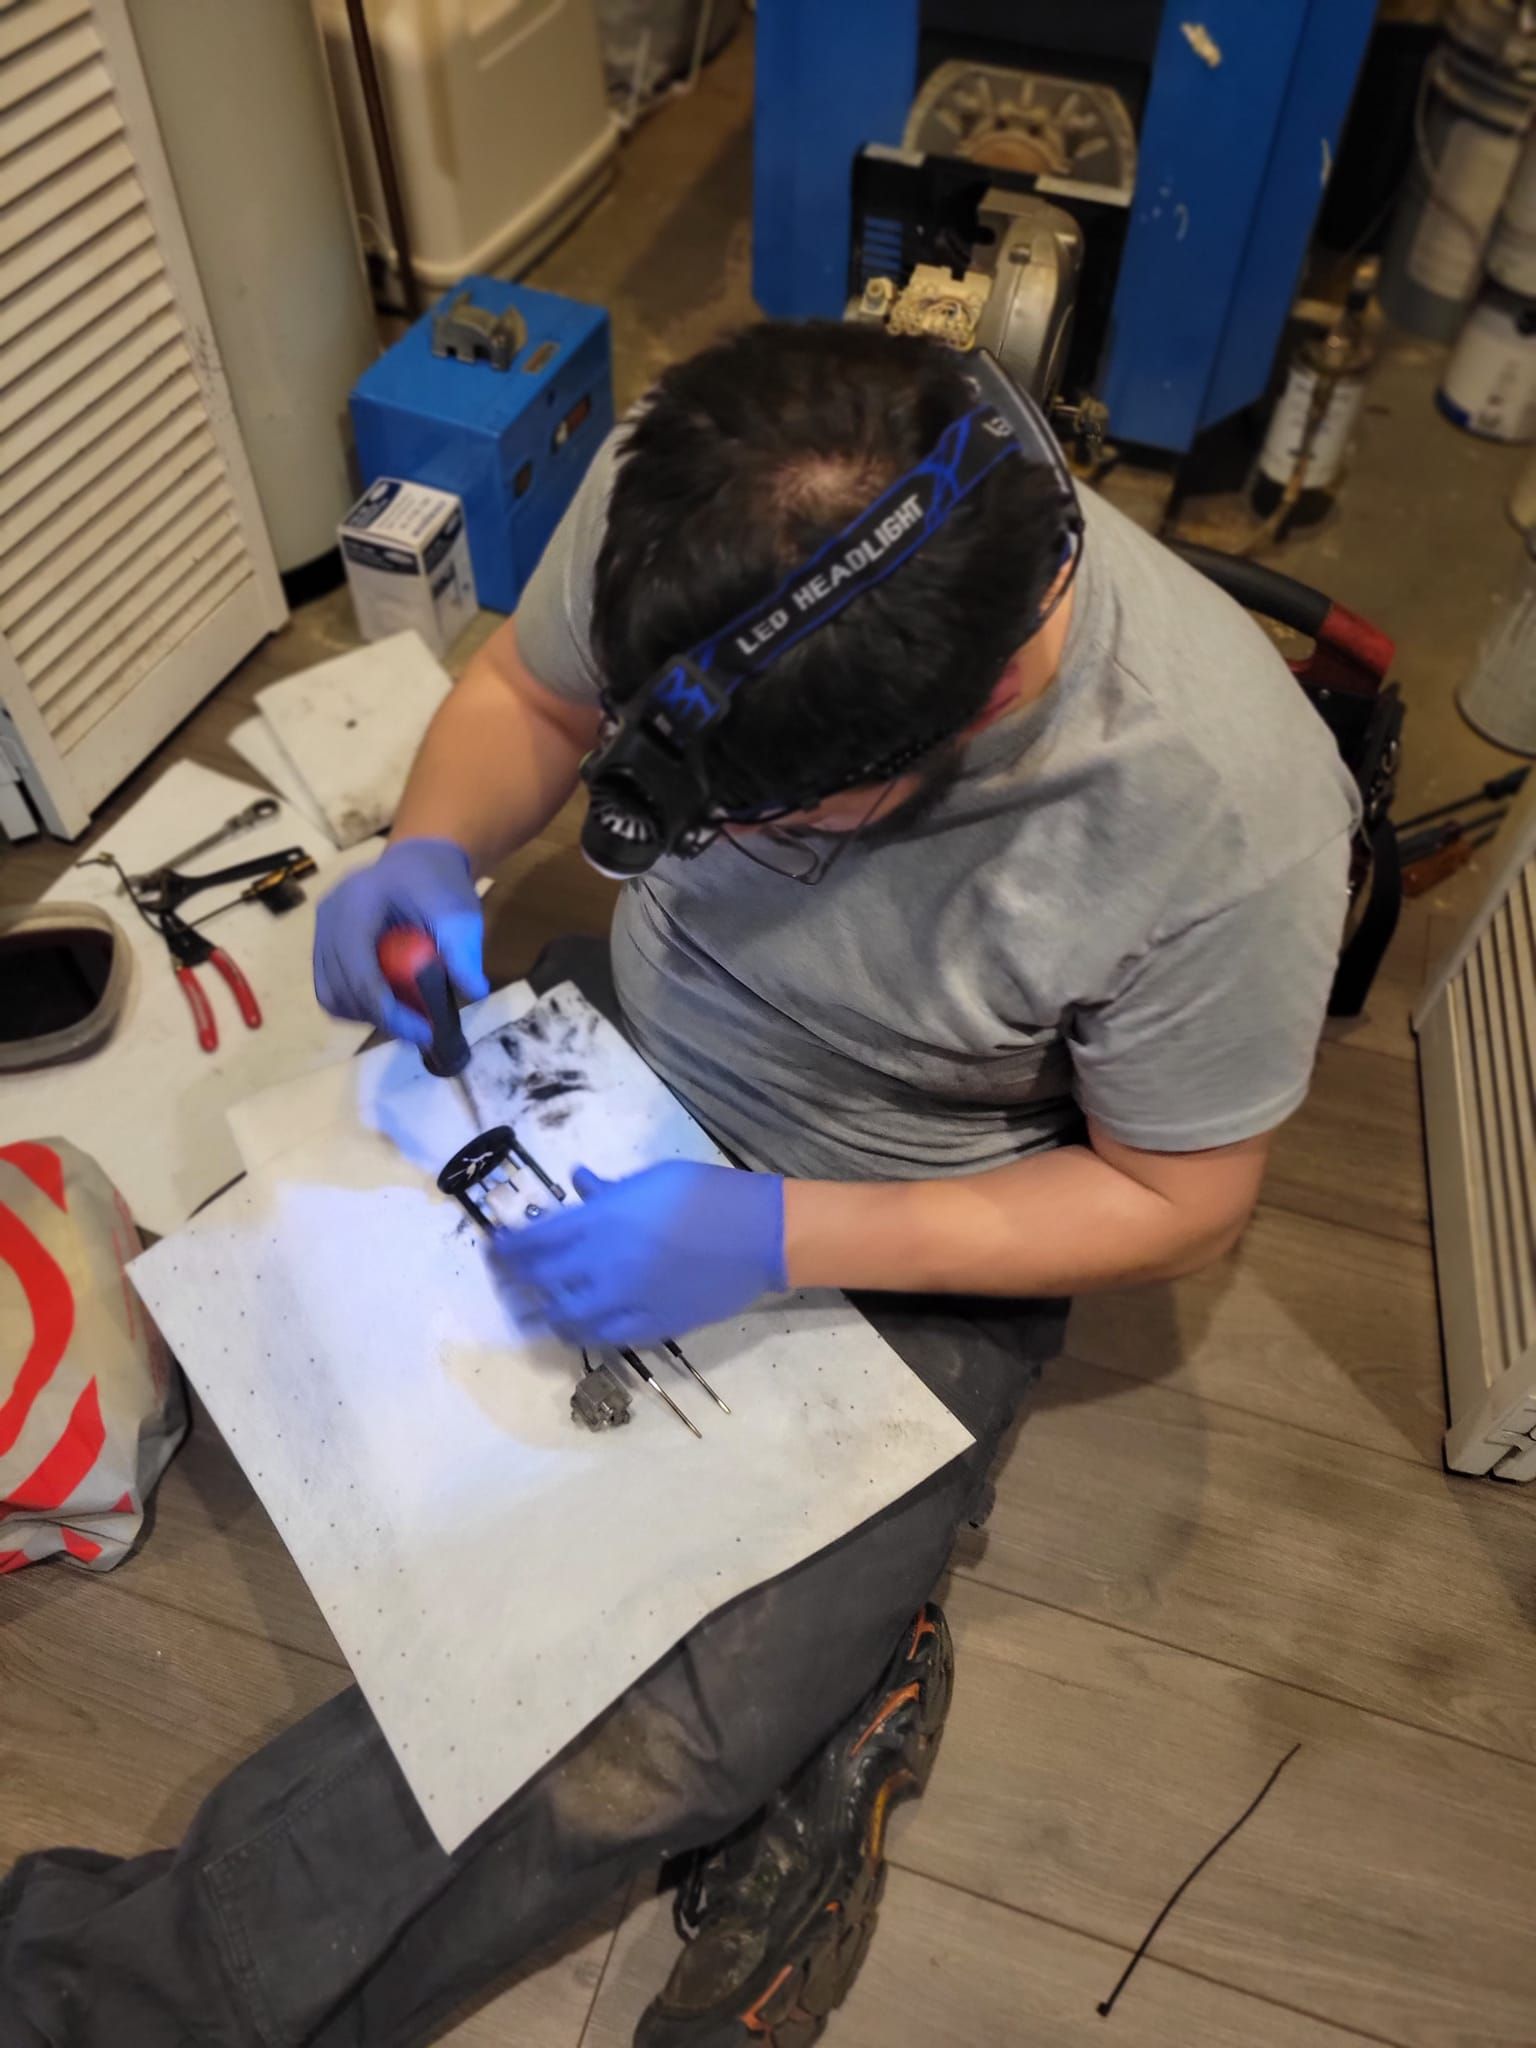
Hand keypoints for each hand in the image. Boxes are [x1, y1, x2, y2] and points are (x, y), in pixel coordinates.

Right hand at [312, 837, 487, 1046]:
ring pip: (331, 995)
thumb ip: (464, 950)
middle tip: (422, 1031)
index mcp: (357, 902)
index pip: (360, 969)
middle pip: (341, 987)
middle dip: (382, 1018)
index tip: (424, 1032)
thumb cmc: (438, 883)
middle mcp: (328, 916)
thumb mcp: (459, 912)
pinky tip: (389, 1006)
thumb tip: (475, 992)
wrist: (418, 861)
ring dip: (368, 1016)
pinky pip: (331, 989)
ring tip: (407, 1017)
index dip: (389, 1010)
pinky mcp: (322, 945)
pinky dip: (358, 1006)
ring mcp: (320, 931)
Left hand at [492, 1161, 786, 1348]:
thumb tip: (578, 1183)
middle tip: (506, 1284)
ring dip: (544, 1316)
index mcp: (602, 1221)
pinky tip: (578, 1327)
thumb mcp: (652, 1178)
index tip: (494, 1250)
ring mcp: (627, 1300)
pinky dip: (584, 1333)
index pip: (534, 1242)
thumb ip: (608, 1189)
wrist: (760, 1235)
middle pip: (541, 1284)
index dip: (507, 1250)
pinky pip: (604, 1338)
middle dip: (515, 1285)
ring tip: (535, 1313)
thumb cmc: (707, 1194)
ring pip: (567, 1320)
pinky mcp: (651, 1326)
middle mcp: (605, 1264)